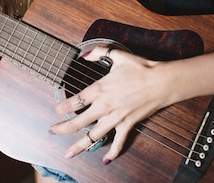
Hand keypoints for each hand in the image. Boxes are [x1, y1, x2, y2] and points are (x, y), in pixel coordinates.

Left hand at [48, 45, 170, 164]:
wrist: (161, 82)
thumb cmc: (141, 68)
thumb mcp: (118, 55)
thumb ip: (99, 52)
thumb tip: (84, 53)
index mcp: (99, 90)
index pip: (74, 101)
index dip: (62, 107)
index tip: (57, 109)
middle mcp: (104, 107)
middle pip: (77, 123)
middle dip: (61, 129)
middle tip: (52, 131)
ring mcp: (115, 118)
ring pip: (92, 137)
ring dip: (78, 146)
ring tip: (68, 154)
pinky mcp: (127, 125)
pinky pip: (118, 142)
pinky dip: (113, 152)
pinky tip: (106, 161)